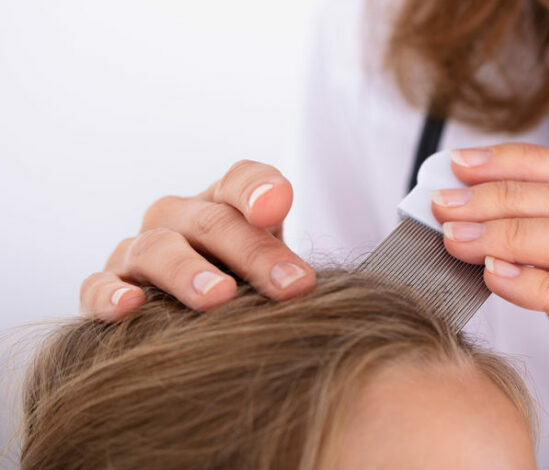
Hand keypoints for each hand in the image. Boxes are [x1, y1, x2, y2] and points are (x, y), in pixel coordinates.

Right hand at [80, 160, 315, 320]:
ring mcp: (139, 250)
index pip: (240, 182)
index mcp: (222, 205)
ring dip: (188, 272)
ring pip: (157, 249)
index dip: (258, 190)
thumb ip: (287, 268)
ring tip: (219, 297)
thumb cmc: (244, 289)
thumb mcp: (274, 271)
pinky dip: (110, 293)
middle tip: (290, 285)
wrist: (197, 322)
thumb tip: (302, 284)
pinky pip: (98, 285)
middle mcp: (178, 219)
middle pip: (211, 222)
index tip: (277, 207)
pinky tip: (130, 305)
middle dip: (253, 253)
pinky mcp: (107, 287)